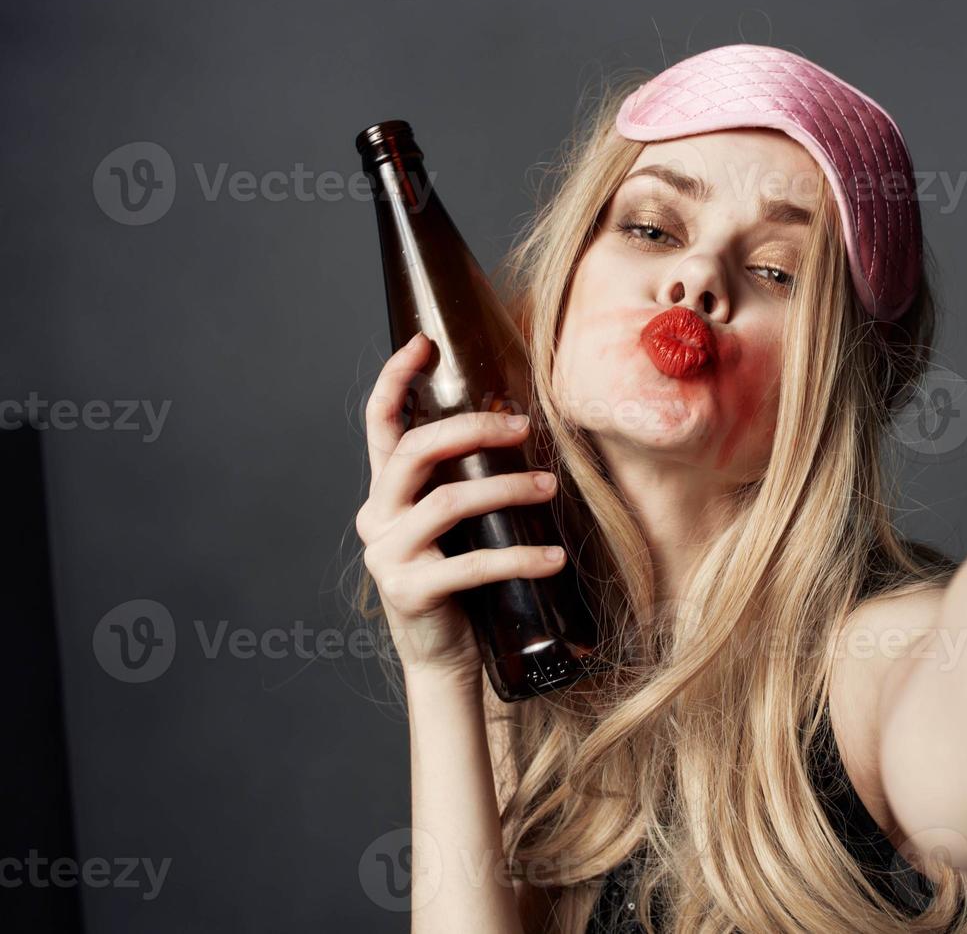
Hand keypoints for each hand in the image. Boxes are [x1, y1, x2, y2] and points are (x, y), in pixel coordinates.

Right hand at [356, 333, 567, 682]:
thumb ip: (464, 481)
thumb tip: (516, 428)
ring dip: (508, 489)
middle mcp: (377, 516)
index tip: (422, 343)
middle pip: (417, 452)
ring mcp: (389, 555)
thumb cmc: (459, 579)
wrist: (443, 657)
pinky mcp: (412, 592)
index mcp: (385, 492)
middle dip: (473, 429)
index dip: (395, 380)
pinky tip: (555, 557)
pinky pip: (474, 564)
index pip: (380, 425)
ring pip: (449, 502)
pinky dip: (521, 558)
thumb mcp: (457, 524)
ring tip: (550, 485)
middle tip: (523, 426)